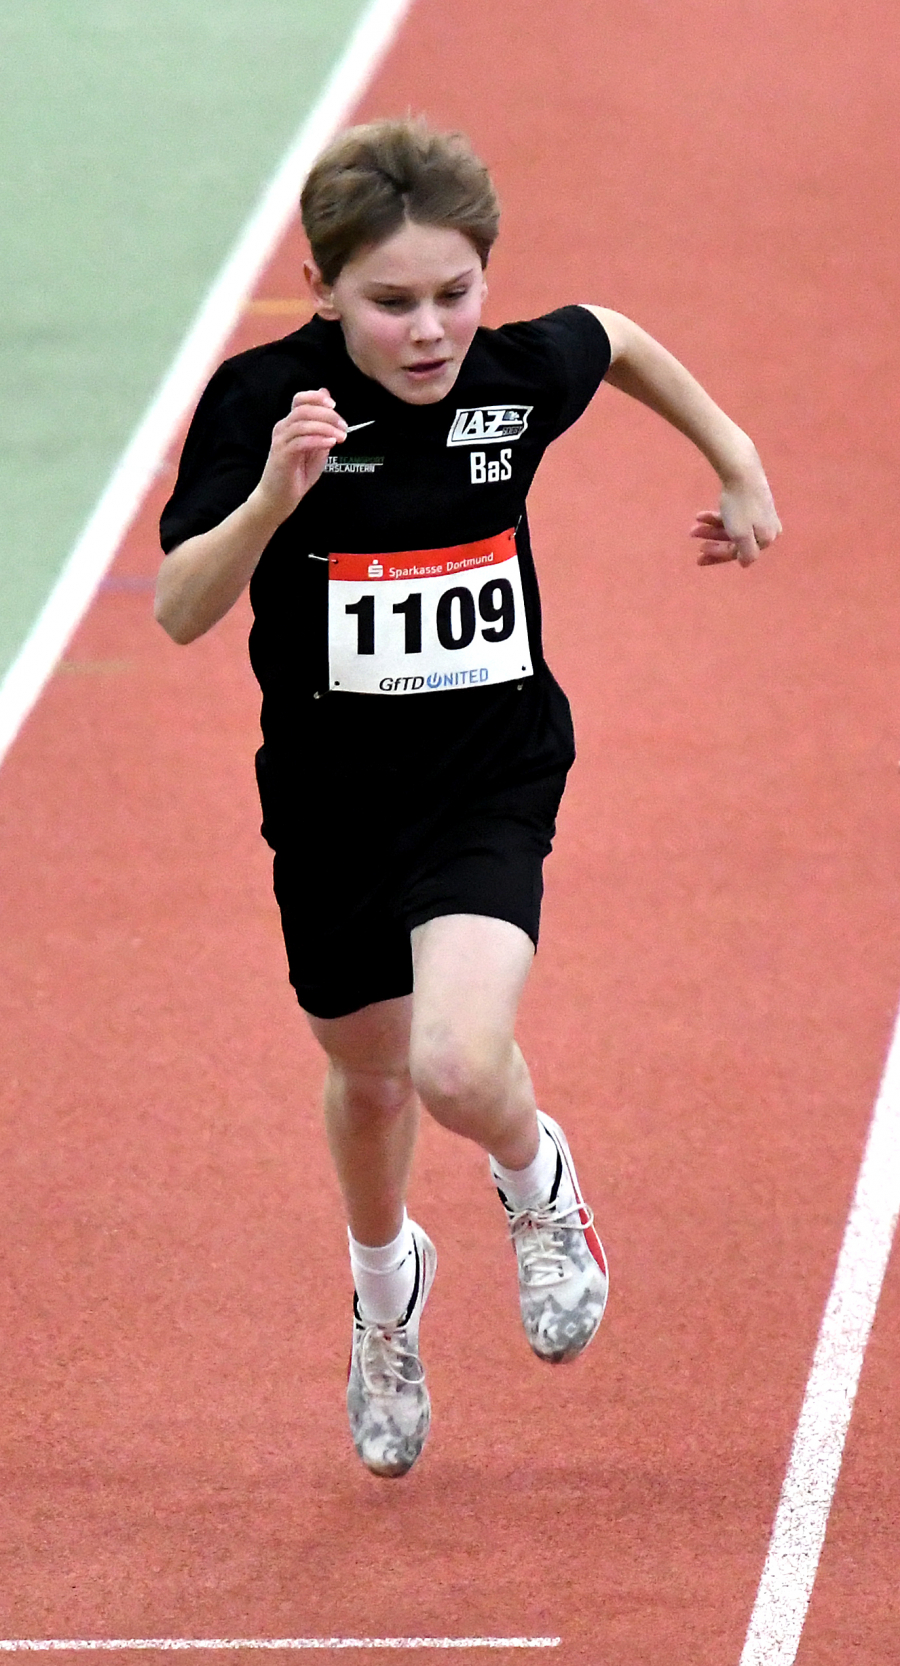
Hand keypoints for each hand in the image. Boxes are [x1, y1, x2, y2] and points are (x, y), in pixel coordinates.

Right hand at [252, 388, 346, 523]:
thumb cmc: (297, 474)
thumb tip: (330, 405)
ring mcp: (281, 441)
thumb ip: (323, 428)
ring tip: (341, 437)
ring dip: (326, 428)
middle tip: (344, 426)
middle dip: (327, 415)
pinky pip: (301, 441)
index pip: (300, 400)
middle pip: (304, 410)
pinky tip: (330, 444)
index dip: (316, 397)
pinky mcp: (282, 455)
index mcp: (290, 424)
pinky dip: (318, 440)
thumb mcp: (316, 447)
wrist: (279, 498)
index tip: (334, 404)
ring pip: (303, 424)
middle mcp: (283, 429)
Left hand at [690, 463, 781, 567]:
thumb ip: (746, 553)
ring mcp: (760, 514)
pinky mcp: (753, 502)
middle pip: (735, 541)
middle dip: (712, 540)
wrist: (742, 471)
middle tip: (693, 537)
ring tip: (694, 525)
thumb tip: (746, 564)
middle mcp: (768, 528)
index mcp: (766, 538)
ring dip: (711, 528)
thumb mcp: (742, 535)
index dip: (718, 554)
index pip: (739, 553)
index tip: (699, 552)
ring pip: (732, 528)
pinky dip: (717, 517)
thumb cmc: (741, 506)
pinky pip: (734, 516)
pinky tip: (701, 516)